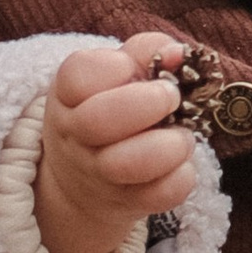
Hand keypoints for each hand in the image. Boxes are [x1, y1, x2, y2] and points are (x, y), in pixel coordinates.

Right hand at [35, 31, 193, 252]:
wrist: (86, 175)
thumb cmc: (111, 105)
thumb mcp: (117, 69)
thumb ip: (148, 50)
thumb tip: (179, 53)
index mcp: (69, 93)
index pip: (79, 75)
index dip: (114, 67)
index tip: (133, 68)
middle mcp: (76, 134)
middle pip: (97, 121)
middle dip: (147, 104)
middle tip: (171, 97)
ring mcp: (98, 173)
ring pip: (125, 165)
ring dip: (168, 146)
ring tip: (182, 136)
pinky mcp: (126, 202)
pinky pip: (158, 195)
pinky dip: (180, 178)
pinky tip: (182, 165)